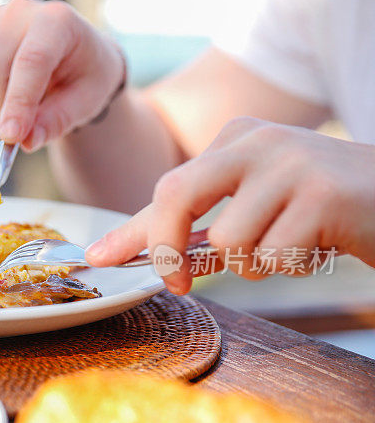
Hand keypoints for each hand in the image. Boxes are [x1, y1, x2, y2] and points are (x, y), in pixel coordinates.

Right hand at [0, 0, 123, 150]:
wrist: (79, 55)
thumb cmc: (87, 75)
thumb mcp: (85, 102)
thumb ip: (57, 121)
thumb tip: (27, 141)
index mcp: (58, 20)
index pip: (32, 61)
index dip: (18, 102)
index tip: (11, 137)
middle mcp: (22, 13)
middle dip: (2, 113)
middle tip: (18, 140)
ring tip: (24, 117)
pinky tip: (14, 101)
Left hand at [85, 117, 374, 293]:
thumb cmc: (318, 209)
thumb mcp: (254, 206)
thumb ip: (198, 228)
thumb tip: (134, 255)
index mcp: (236, 140)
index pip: (168, 188)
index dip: (130, 231)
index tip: (99, 259)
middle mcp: (257, 142)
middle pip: (176, 195)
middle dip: (166, 249)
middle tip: (177, 283)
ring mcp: (290, 164)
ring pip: (229, 243)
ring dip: (255, 264)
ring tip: (289, 244)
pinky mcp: (322, 196)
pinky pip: (273, 258)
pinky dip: (291, 267)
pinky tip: (317, 245)